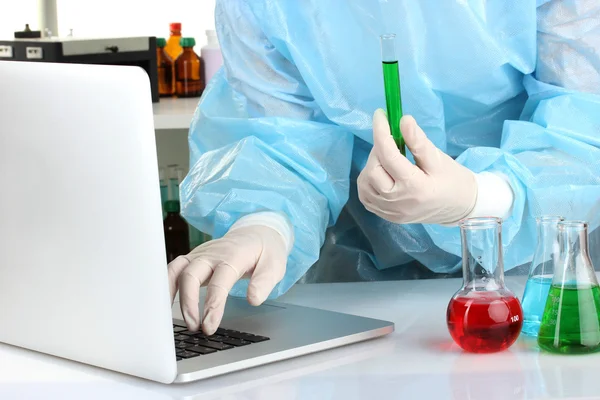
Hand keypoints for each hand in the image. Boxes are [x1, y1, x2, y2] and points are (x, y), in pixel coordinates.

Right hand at [167, 225, 287, 334]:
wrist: (256, 233)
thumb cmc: (265, 251)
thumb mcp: (275, 265)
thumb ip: (264, 282)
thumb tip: (254, 299)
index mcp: (234, 255)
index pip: (220, 279)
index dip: (213, 303)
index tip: (209, 325)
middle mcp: (213, 253)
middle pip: (191, 274)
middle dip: (188, 302)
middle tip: (194, 326)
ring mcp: (200, 255)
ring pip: (177, 270)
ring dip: (172, 295)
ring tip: (174, 320)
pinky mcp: (193, 259)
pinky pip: (173, 270)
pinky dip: (166, 286)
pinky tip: (165, 305)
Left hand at [357, 109, 476, 224]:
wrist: (457, 207)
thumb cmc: (451, 180)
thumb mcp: (438, 159)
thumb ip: (418, 141)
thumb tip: (403, 120)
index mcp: (415, 187)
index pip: (389, 156)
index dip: (381, 132)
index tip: (380, 114)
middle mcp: (398, 202)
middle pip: (373, 170)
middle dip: (378, 149)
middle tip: (390, 141)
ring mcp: (389, 211)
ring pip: (365, 182)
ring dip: (371, 164)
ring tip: (388, 158)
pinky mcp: (385, 216)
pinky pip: (365, 195)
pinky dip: (368, 179)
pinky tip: (382, 172)